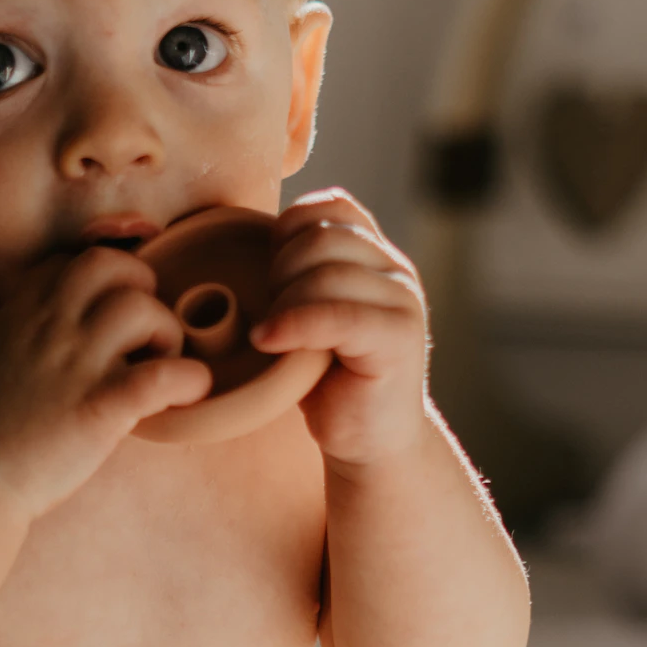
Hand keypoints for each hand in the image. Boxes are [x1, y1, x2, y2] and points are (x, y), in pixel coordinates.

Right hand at [0, 246, 208, 517]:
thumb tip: (4, 325)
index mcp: (22, 314)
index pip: (70, 263)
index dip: (99, 281)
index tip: (105, 314)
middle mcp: (52, 328)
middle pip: (112, 266)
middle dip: (141, 287)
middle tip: (145, 331)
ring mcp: (78, 365)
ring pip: (143, 309)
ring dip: (167, 332)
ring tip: (161, 364)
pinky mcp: (101, 408)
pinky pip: (162, 377)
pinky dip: (189, 380)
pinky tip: (189, 393)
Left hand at [249, 189, 429, 467]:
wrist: (367, 440)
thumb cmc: (327, 379)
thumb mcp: (307, 312)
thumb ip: (296, 272)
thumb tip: (243, 235)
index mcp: (375, 254)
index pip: (330, 205)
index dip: (287, 233)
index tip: (268, 277)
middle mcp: (395, 268)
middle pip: (321, 237)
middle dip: (279, 272)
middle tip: (267, 313)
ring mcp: (402, 301)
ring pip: (327, 273)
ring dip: (283, 303)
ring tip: (270, 336)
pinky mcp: (398, 338)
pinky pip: (338, 314)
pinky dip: (294, 325)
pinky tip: (268, 342)